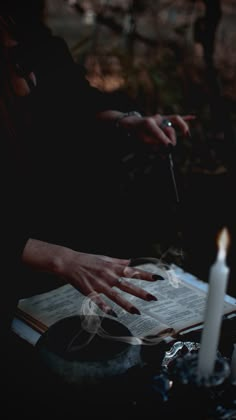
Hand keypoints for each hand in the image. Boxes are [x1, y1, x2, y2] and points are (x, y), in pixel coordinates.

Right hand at [22, 239, 159, 316]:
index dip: (146, 275)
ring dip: (126, 304)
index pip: (132, 271)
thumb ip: (119, 262)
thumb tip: (130, 262)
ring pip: (115, 295)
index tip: (158, 279)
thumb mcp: (105, 258)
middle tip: (153, 298)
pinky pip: (98, 301)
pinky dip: (105, 307)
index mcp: (113, 267)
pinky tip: (113, 314)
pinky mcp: (89, 291)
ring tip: (137, 312)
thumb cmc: (88, 260)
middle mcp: (108, 276)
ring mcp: (99, 284)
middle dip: (140, 292)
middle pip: (127, 285)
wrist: (69, 262)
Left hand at [119, 113, 195, 148]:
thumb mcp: (141, 141)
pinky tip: (194, 117)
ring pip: (175, 119)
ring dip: (182, 127)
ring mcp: (161, 118)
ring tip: (186, 134)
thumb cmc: (136, 134)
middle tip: (171, 146)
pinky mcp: (164, 119)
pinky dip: (185, 118)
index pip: (158, 132)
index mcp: (148, 123)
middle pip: (169, 128)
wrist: (131, 123)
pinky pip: (176, 118)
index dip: (163, 140)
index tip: (169, 147)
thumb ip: (154, 145)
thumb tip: (167, 149)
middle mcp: (156, 119)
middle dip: (172, 138)